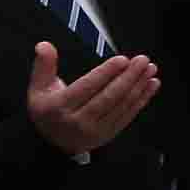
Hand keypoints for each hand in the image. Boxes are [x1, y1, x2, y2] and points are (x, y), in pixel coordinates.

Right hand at [23, 37, 160, 156]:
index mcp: (60, 106)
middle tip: (142, 60)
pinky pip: (128, 115)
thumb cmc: (47, 110)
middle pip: (109, 96)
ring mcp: (95, 130)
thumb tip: (44, 45)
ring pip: (121, 105)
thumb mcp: (38, 88)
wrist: (52, 143)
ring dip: (139, 86)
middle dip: (129, 77)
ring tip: (150, 69)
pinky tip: (151, 85)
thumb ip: (44, 65)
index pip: (87, 87)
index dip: (106, 73)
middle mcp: (78, 120)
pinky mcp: (108, 134)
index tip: (122, 59)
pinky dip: (142, 99)